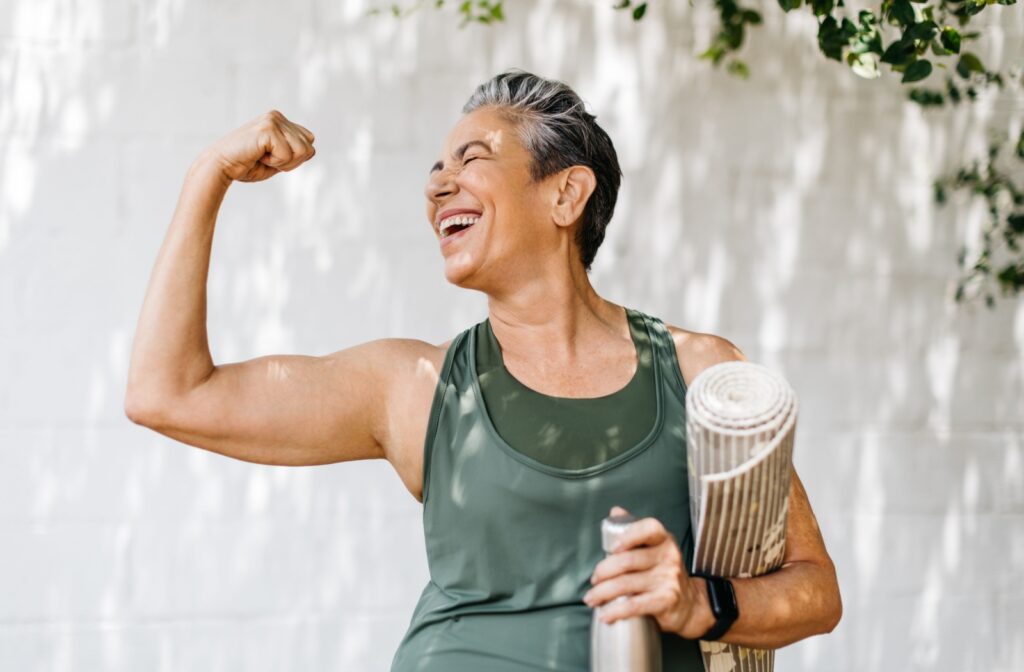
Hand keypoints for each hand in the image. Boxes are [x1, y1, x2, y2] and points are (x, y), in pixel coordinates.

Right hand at [197, 110, 315, 183]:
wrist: (221, 166)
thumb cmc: (246, 165)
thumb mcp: (277, 159)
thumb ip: (294, 153)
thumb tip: (312, 149)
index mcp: (280, 121)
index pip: (309, 141)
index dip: (295, 158)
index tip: (273, 158)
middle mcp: (277, 116)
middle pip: (309, 147)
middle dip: (292, 162)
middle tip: (267, 159)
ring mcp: (273, 120)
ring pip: (302, 151)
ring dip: (284, 163)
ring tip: (263, 157)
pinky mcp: (268, 128)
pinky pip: (288, 155)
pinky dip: (275, 162)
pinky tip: (258, 156)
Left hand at [583, 505, 707, 638]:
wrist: (691, 604)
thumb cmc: (664, 573)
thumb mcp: (654, 548)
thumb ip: (634, 529)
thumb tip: (615, 511)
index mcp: (663, 540)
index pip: (649, 529)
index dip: (629, 535)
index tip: (612, 547)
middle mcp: (668, 556)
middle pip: (628, 560)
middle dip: (603, 571)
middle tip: (593, 580)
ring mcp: (668, 579)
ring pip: (626, 584)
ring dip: (602, 592)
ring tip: (591, 598)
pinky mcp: (666, 600)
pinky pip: (635, 605)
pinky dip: (616, 611)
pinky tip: (605, 614)